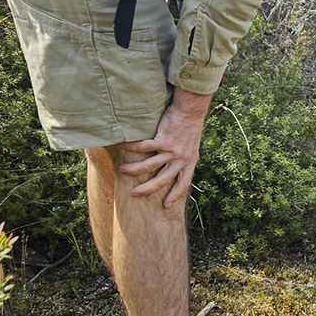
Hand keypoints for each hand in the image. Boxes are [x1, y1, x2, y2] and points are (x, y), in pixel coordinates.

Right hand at [120, 88, 211, 207]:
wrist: (190, 110)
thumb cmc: (190, 125)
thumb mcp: (192, 145)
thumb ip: (184, 156)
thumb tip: (175, 165)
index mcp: (190, 161)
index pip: (184, 183)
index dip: (175, 194)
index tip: (166, 205)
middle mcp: (182, 158)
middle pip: (163, 179)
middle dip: (147, 189)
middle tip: (134, 193)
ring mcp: (173, 150)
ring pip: (150, 165)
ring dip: (134, 169)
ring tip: (123, 170)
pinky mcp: (164, 140)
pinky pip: (143, 147)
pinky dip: (132, 147)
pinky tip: (123, 146)